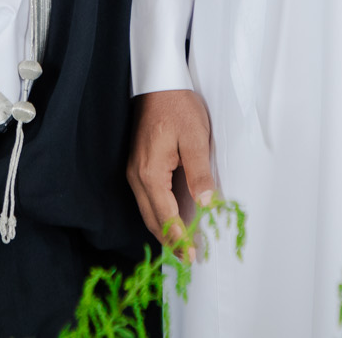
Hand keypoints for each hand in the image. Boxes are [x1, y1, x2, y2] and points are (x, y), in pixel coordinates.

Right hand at [126, 89, 215, 255]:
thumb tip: (206, 204)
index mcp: (150, 173)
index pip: (165, 217)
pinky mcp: (138, 165)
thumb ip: (200, 173)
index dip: (179, 238)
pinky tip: (171, 219)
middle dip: (170, 241)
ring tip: (182, 244)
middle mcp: (137, 176)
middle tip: (189, 258)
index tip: (192, 255)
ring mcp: (135, 171)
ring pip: (148, 211)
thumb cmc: (178, 107)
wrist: (159, 83)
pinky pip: (147, 199)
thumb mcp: (196, 138)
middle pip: (152, 219)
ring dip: (164, 230)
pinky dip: (159, 214)